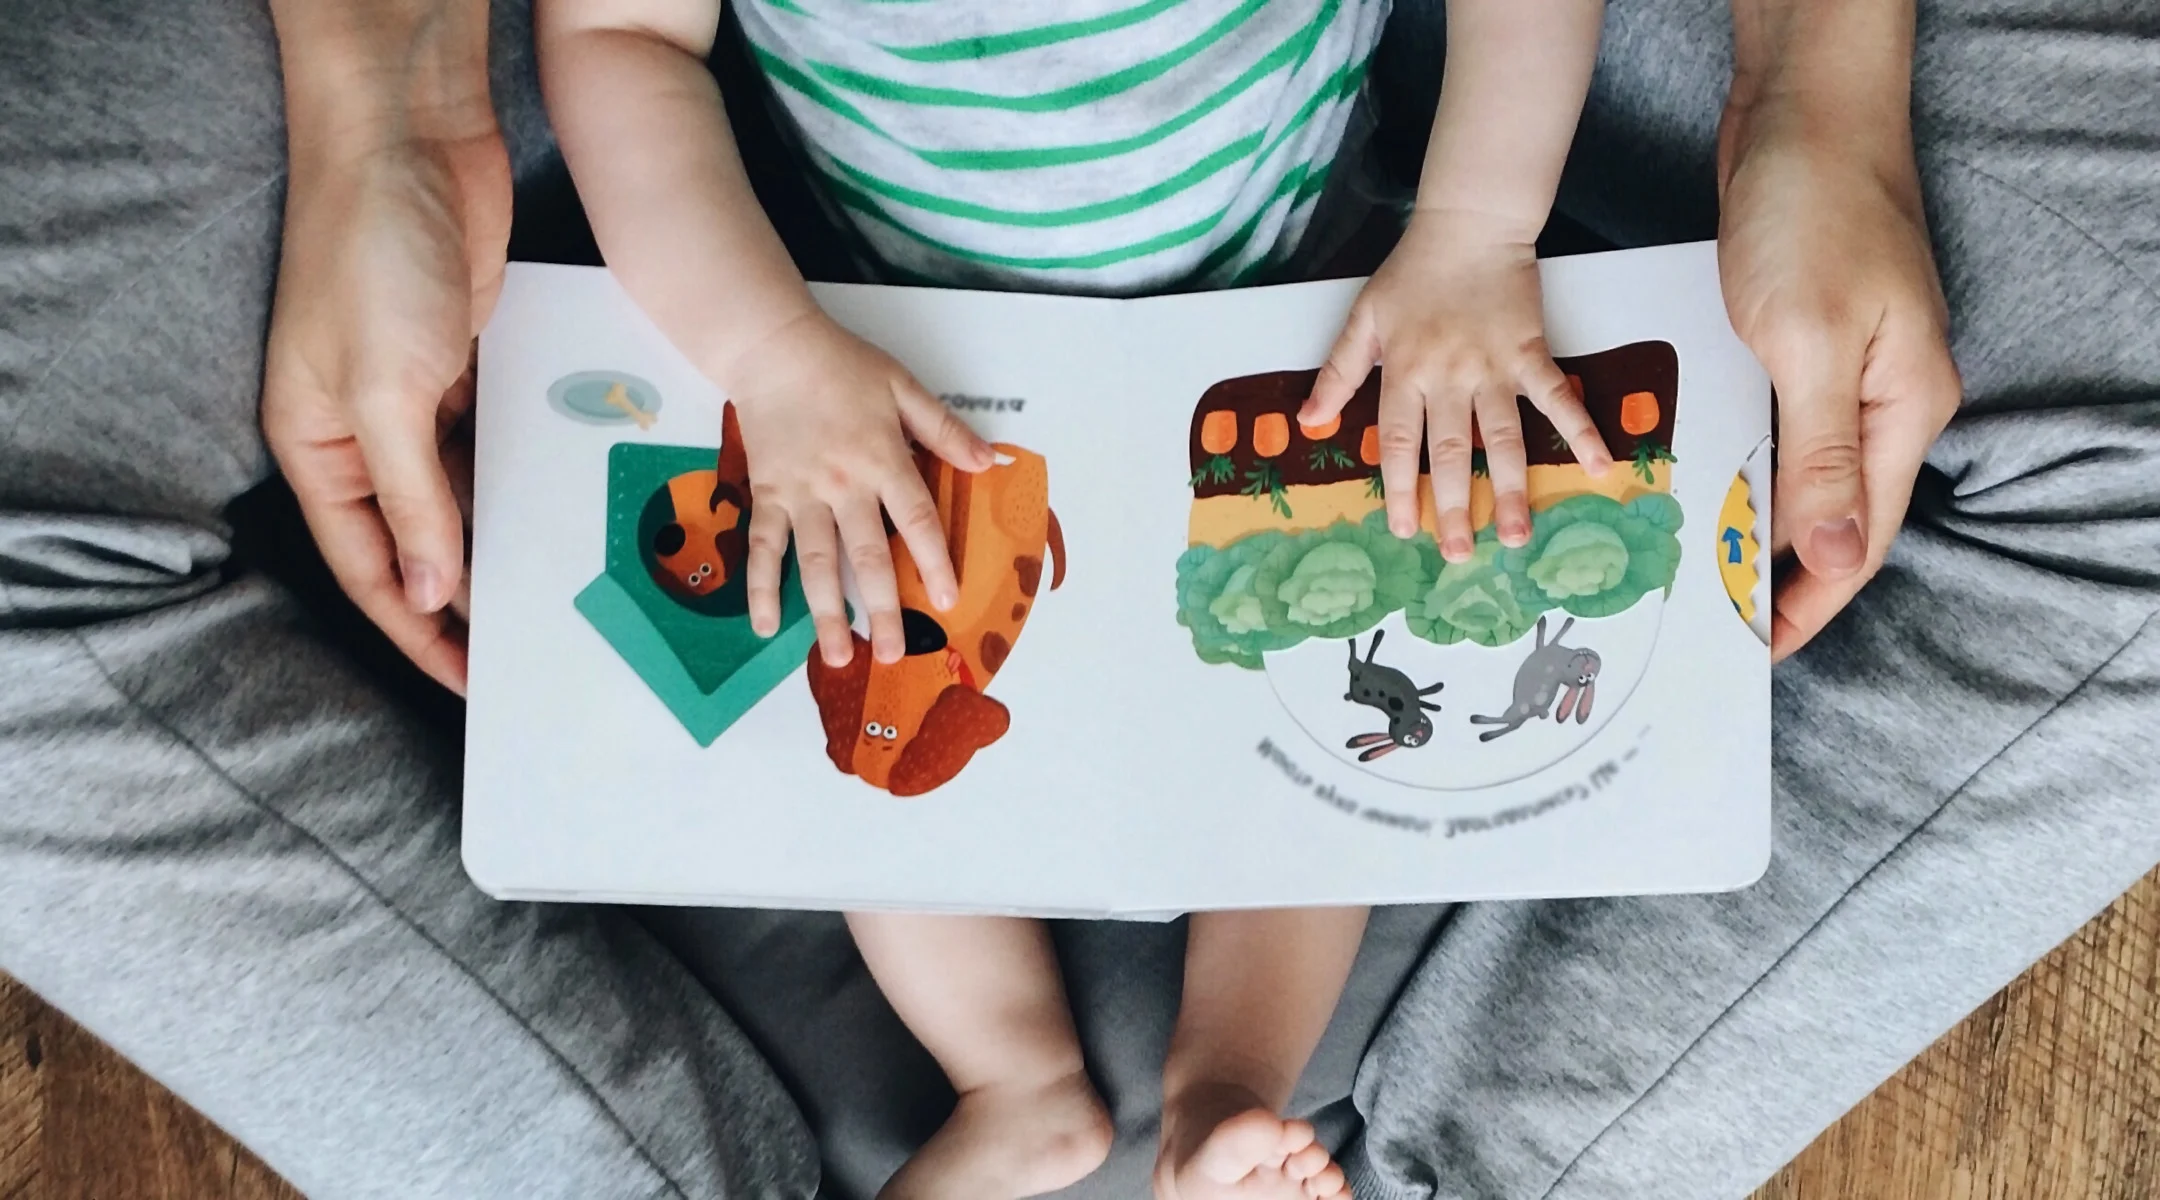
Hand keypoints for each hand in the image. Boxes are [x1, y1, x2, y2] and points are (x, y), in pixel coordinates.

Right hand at [262, 122, 509, 694]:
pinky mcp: (462, 361)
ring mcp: (414, 395)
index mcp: (316, 447)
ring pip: (463, 493)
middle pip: (418, 540)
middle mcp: (361, 431)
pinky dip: (522, 473)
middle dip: (468, 594)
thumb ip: (411, 501)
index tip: (472, 680)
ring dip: (503, 536)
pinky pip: (494, 440)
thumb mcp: (386, 394)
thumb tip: (427, 595)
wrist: (410, 141)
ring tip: (559, 588)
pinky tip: (565, 506)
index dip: (418, 631)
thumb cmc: (372, 257)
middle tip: (531, 645)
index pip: (369, 569)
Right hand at [729, 312, 995, 668]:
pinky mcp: (767, 495)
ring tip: (836, 657)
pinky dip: (761, 587)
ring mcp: (800, 495)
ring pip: (816, 563)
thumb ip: (943, 428)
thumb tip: (987, 462)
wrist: (773, 349)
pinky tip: (765, 625)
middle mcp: (843, 486)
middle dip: (881, 608)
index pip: (916, 520)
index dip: (934, 562)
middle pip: (866, 556)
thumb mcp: (903, 386)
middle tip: (890, 654)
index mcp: (883, 459)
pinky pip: (764, 548)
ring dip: (824, 613)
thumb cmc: (842, 366)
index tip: (947, 600)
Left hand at [1301, 210, 1611, 562]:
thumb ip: (1337, 373)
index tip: (1404, 529)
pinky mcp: (1532, 352)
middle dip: (1453, 506)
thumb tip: (1307, 422)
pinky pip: (1557, 396)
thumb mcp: (1363, 319)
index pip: (1400, 442)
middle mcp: (1449, 377)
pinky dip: (1580, 429)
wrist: (1469, 227)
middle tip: (1460, 554)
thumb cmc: (1413, 273)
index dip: (1401, 488)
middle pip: (1449, 452)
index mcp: (1405, 371)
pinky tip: (1598, 466)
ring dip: (1509, 488)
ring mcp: (1494, 367)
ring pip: (1501, 438)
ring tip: (1517, 536)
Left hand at [1717, 92, 1961, 661]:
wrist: (1803, 112)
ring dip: (1750, 520)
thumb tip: (1834, 559)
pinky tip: (1695, 482)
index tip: (1756, 650)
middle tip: (1708, 622)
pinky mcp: (1803, 338)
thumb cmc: (1815, 212)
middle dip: (1774, 575)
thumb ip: (1822, 454)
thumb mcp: (1813, 342)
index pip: (1859, 541)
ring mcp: (1844, 369)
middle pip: (1832, 518)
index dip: (1809, 603)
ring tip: (1691, 572)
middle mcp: (1882, 399)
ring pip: (1797, 474)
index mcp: (1902, 410)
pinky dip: (1737, 461)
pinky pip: (1771, 425)